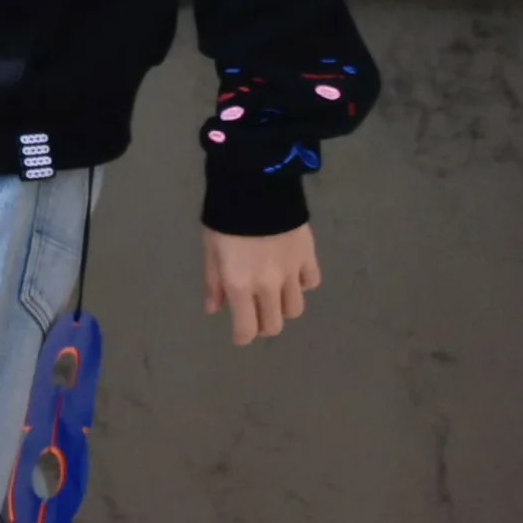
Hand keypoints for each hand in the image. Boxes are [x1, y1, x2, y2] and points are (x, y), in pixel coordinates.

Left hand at [202, 222, 320, 344]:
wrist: (256, 185)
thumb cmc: (226, 218)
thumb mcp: (211, 250)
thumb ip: (214, 283)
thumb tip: (216, 309)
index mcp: (240, 286)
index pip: (247, 329)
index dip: (243, 337)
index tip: (240, 333)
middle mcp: (268, 286)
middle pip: (274, 325)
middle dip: (262, 324)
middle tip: (255, 312)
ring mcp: (292, 272)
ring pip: (295, 309)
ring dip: (283, 306)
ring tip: (274, 292)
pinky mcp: (308, 256)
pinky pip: (311, 283)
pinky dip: (303, 283)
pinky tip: (292, 273)